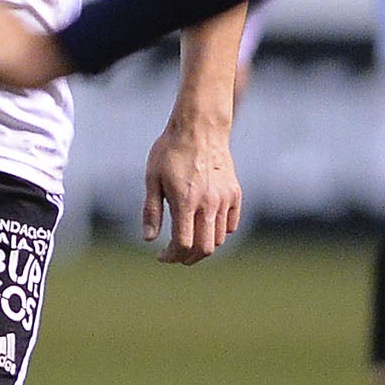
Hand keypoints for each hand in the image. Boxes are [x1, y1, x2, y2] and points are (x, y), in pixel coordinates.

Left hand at [142, 114, 241, 262]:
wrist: (200, 127)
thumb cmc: (171, 150)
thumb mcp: (153, 179)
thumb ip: (152, 211)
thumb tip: (149, 239)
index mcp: (186, 201)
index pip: (183, 244)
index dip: (171, 256)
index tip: (161, 256)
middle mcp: (209, 203)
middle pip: (204, 248)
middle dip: (188, 258)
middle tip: (175, 255)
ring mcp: (225, 199)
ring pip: (219, 239)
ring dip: (203, 246)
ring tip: (188, 240)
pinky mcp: (235, 193)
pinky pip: (231, 224)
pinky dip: (219, 232)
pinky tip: (204, 226)